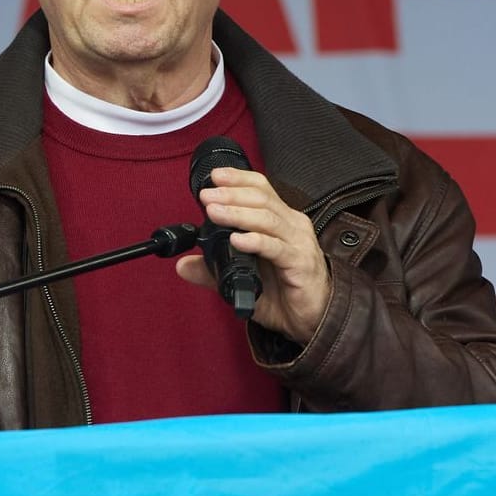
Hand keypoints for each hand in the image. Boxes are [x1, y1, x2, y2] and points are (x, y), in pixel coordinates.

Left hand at [175, 168, 329, 343]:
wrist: (312, 319)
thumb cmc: (285, 293)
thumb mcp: (242, 278)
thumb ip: (213, 270)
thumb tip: (183, 265)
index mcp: (281, 221)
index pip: (261, 189)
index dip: (238, 179)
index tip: (214, 176)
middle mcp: (291, 225)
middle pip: (262, 199)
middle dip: (232, 194)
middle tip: (207, 195)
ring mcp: (298, 242)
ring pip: (267, 219)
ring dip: (238, 213)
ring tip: (214, 212)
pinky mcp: (300, 262)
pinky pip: (276, 247)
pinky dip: (255, 241)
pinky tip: (237, 240)